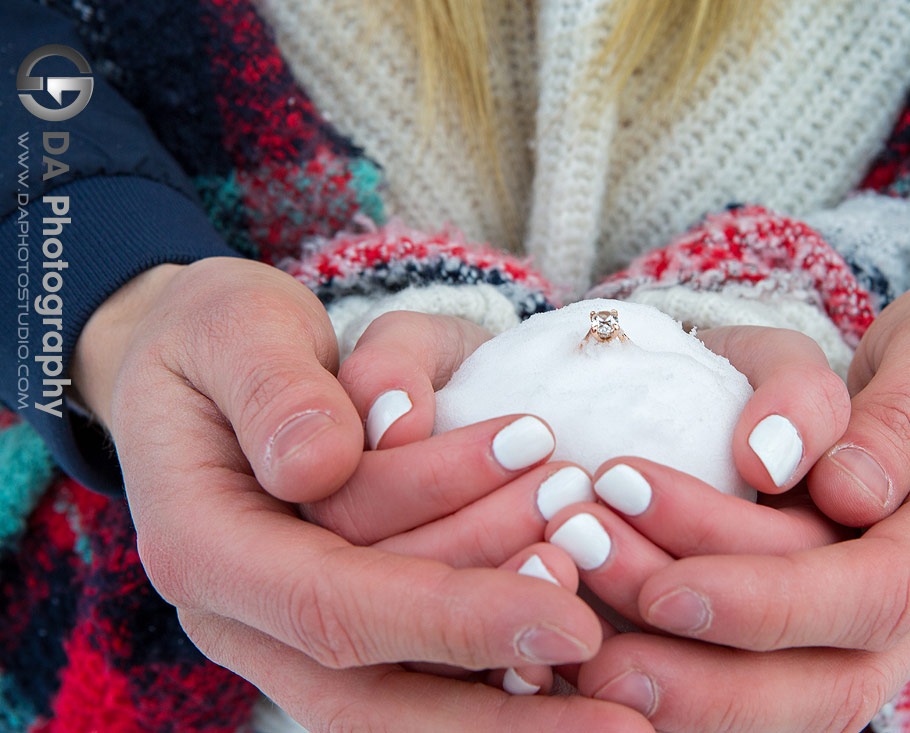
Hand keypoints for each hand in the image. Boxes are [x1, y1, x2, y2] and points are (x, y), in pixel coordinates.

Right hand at [74, 258, 648, 731]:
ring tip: (593, 563)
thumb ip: (273, 388)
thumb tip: (322, 465)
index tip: (569, 620)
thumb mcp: (234, 324)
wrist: (209, 366)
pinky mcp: (341, 624)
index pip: (331, 604)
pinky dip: (498, 662)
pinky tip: (577, 648)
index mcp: (201, 545)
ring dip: (507, 650)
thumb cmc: (225, 335)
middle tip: (603, 616)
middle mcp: (241, 612)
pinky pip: (421, 671)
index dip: (451, 619)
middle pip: (373, 690)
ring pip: (404, 689)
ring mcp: (288, 630)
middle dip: (497, 664)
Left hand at [551, 283, 909, 729]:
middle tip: (581, 565)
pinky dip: (671, 660)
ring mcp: (874, 625)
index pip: (879, 595)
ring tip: (568, 575)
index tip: (668, 585)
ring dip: (668, 660)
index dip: (770, 604)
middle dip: (692, 650)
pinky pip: (752, 673)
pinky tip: (593, 625)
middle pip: (818, 678)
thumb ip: (900, 413)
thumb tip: (840, 490)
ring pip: (779, 695)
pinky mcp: (825, 625)